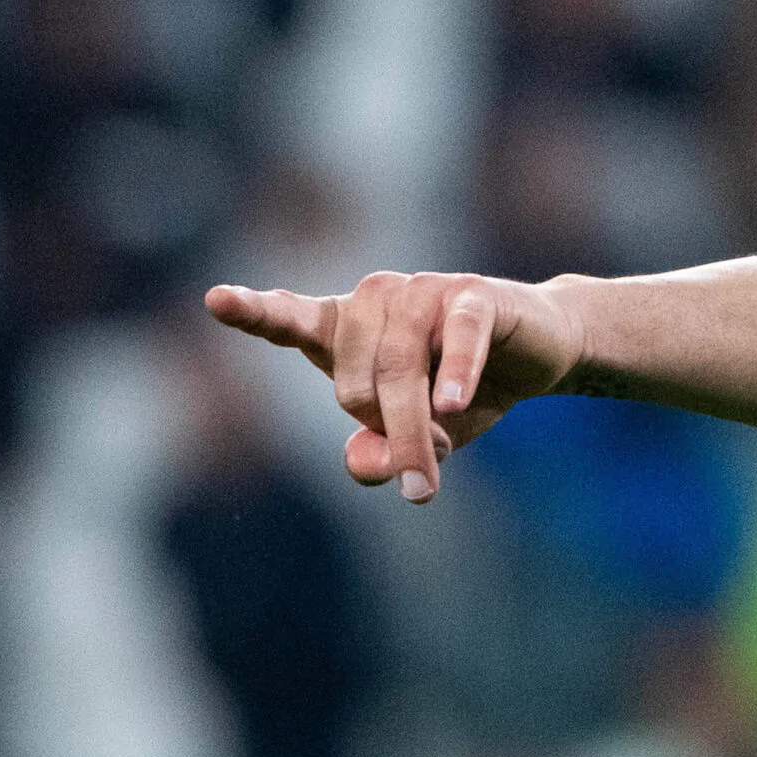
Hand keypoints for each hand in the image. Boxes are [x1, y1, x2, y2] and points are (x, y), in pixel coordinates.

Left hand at [203, 272, 587, 502]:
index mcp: (345, 327)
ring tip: (437, 465)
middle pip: (353, 387)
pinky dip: (453, 375)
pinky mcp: (471, 294)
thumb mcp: (419, 437)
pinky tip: (454, 403)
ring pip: (399, 374)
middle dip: (386, 435)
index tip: (217, 299)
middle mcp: (374, 298)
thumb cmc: (464, 390)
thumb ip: (379, 454)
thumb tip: (364, 465)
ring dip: (418, 431)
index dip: (252, 311)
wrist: (540, 350)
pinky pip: (454, 340)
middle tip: (422, 460)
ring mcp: (422, 291)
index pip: (288, 318)